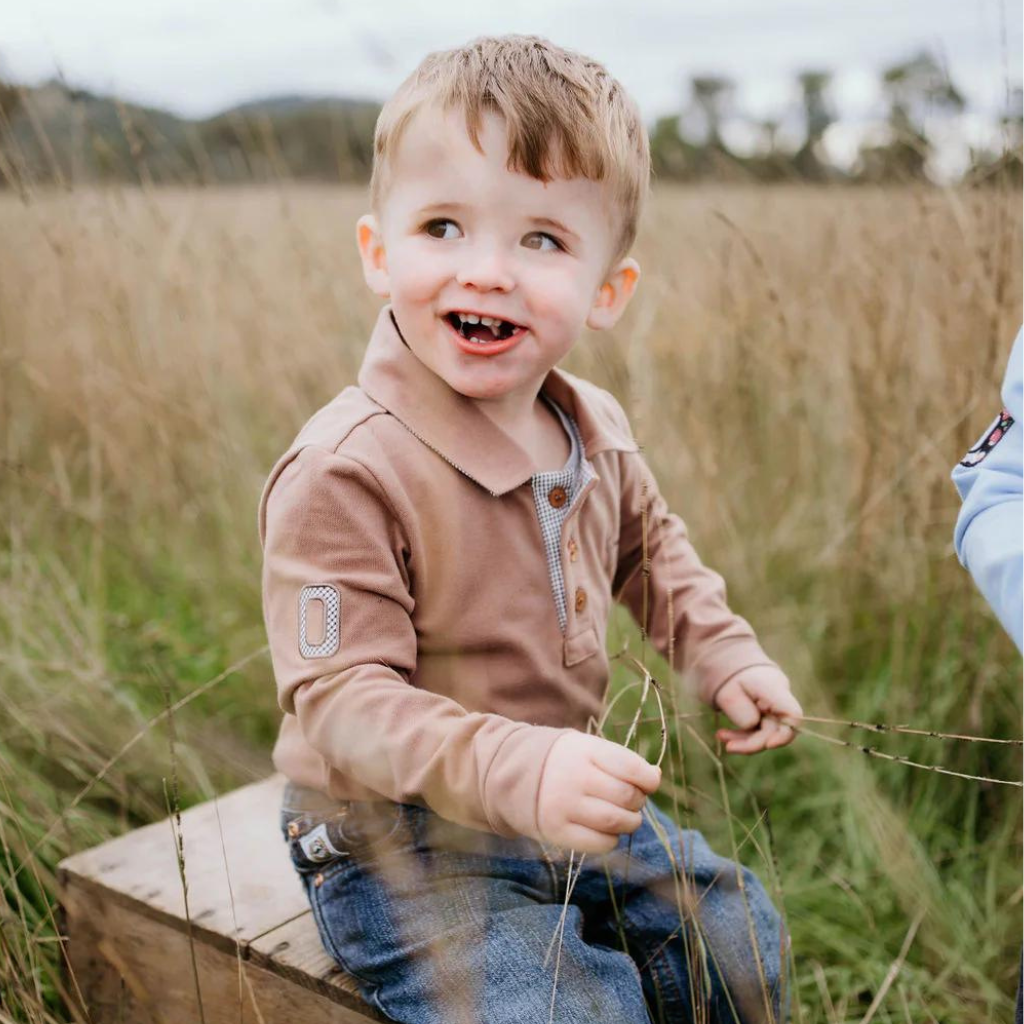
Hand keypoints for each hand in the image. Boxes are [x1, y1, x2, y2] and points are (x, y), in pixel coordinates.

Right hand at [536, 732, 660, 853]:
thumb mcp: (589, 750)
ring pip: (616, 821)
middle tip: (630, 799)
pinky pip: (600, 843)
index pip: (630, 766)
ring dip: (630, 822)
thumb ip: (622, 762)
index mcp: (584, 750)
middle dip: (638, 801)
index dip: (648, 779)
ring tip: (624, 816)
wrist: (515, 776)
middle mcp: (573, 777)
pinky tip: (606, 830)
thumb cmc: (565, 762)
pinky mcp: (556, 831)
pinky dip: (612, 839)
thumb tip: (655, 777)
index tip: (649, 782)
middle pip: (627, 796)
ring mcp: (563, 805)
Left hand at [713, 665, 802, 754]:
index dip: (784, 735)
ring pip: (766, 732)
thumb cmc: (726, 672)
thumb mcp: (727, 692)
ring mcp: (772, 705)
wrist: (723, 656)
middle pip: (777, 729)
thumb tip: (752, 726)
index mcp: (774, 689)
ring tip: (720, 736)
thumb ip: (743, 712)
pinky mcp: (763, 711)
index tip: (767, 745)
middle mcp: (778, 698)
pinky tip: (722, 734)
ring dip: (744, 740)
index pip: (793, 715)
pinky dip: (742, 734)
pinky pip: (757, 729)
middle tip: (729, 746)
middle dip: (753, 742)